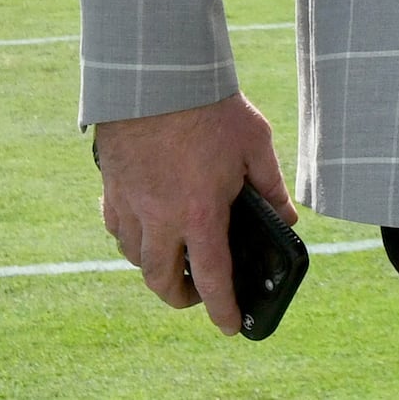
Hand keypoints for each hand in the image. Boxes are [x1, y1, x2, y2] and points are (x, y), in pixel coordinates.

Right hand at [96, 92, 292, 334]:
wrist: (157, 72)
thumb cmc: (210, 106)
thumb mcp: (254, 144)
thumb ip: (271, 187)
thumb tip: (287, 219)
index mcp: (201, 214)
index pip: (213, 280)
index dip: (223, 311)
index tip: (232, 326)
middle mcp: (161, 218)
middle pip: (162, 281)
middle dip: (180, 297)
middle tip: (195, 294)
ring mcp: (131, 203)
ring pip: (135, 258)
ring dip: (154, 267)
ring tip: (171, 259)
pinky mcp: (111, 185)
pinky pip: (115, 227)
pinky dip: (130, 238)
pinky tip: (143, 227)